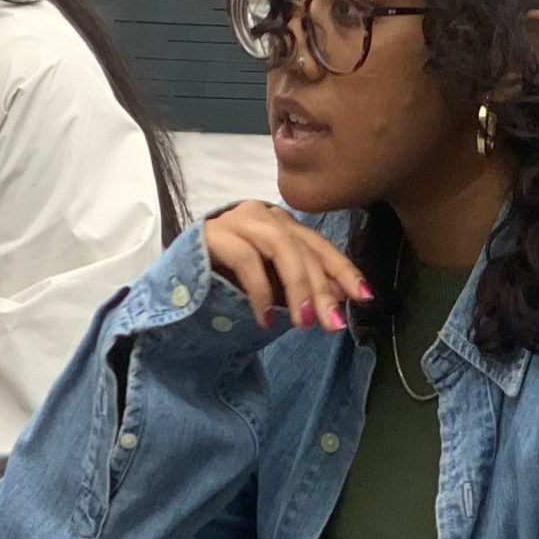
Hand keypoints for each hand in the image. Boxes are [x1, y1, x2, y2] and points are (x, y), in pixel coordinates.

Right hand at [201, 201, 369, 331]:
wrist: (174, 282)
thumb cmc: (226, 282)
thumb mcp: (273, 286)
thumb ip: (302, 285)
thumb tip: (341, 296)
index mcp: (280, 223)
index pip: (319, 244)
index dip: (343, 270)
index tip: (364, 297)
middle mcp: (261, 215)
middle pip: (303, 247)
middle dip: (322, 288)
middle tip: (332, 324)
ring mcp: (235, 220)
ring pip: (280, 247)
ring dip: (297, 286)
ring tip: (303, 322)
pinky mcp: (211, 233)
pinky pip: (246, 259)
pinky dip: (261, 291)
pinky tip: (265, 318)